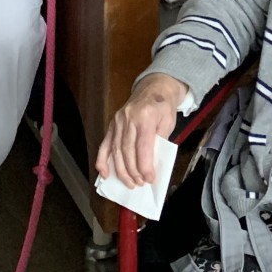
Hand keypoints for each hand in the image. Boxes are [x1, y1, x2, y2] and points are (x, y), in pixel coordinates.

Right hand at [96, 73, 186, 189]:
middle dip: (133, 171)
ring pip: (115, 150)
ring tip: (129, 183)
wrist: (154, 88)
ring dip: (121, 170)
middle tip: (140, 183)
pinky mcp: (112, 124)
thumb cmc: (163, 106)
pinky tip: (104, 173)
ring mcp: (118, 121)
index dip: (145, 166)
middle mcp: (128, 117)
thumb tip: (151, 164)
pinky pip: (105, 144)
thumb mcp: (168, 122)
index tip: (149, 179)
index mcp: (145, 115)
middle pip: (127, 150)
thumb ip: (159, 141)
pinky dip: (102, 160)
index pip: (143, 146)